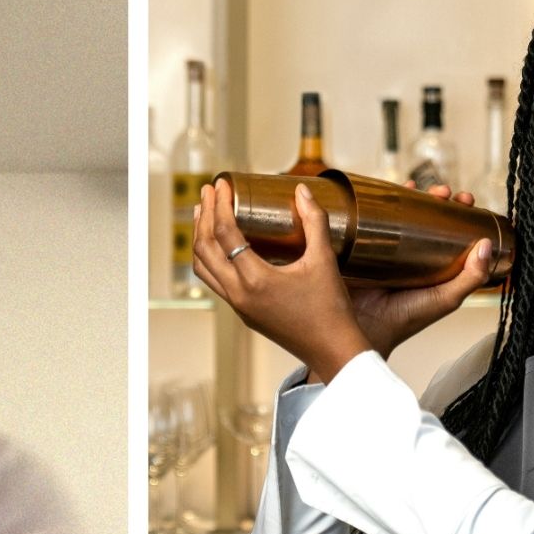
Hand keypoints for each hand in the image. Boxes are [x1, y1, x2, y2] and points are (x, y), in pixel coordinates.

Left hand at [194, 180, 489, 382]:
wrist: (333, 350)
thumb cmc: (332, 308)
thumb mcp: (325, 260)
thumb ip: (314, 221)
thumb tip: (302, 190)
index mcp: (256, 280)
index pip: (225, 233)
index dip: (220, 204)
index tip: (221, 183)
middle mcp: (239, 294)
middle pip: (205, 249)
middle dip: (204, 216)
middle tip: (208, 191)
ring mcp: (239, 306)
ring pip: (204, 268)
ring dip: (201, 238)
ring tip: (204, 213)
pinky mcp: (244, 313)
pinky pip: (215, 282)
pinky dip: (210, 258)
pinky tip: (220, 245)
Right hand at [343, 183, 493, 359]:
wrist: (363, 329)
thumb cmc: (405, 320)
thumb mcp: (446, 298)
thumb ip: (470, 277)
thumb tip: (486, 245)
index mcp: (433, 266)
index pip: (450, 232)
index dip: (459, 214)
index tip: (465, 201)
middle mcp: (410, 255)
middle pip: (425, 218)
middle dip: (436, 200)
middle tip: (443, 192)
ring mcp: (384, 250)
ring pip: (398, 216)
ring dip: (409, 197)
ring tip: (416, 187)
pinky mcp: (359, 248)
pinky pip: (368, 221)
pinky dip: (374, 204)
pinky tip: (381, 192)